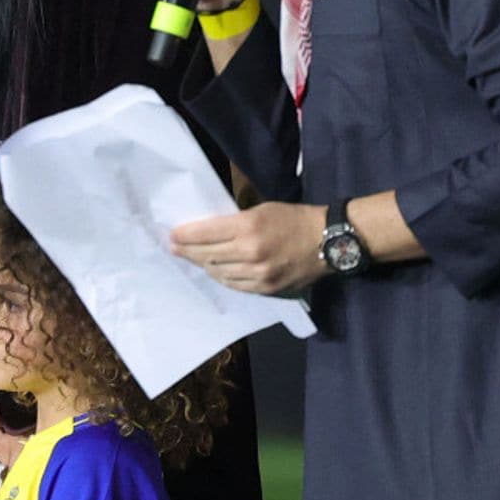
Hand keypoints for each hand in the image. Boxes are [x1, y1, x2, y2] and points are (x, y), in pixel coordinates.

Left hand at [170, 202, 328, 294]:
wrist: (327, 242)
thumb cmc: (292, 218)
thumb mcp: (261, 210)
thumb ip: (233, 221)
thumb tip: (206, 230)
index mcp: (248, 227)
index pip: (205, 234)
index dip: (184, 236)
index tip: (172, 236)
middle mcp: (250, 253)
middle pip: (207, 255)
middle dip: (188, 252)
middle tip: (175, 249)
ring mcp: (259, 275)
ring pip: (219, 273)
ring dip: (204, 266)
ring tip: (195, 259)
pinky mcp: (267, 290)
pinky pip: (235, 286)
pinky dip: (223, 277)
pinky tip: (217, 271)